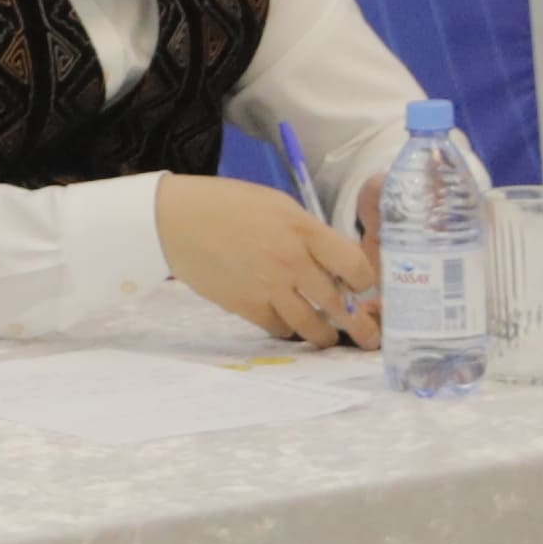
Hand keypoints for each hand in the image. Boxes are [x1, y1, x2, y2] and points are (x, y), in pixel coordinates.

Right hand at [161, 175, 378, 348]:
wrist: (175, 220)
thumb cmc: (226, 204)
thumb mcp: (277, 205)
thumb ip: (307, 233)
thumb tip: (330, 262)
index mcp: (304, 230)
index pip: (354, 266)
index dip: (365, 282)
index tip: (362, 287)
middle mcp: (292, 262)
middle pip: (337, 303)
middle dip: (357, 325)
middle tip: (367, 336)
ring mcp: (269, 287)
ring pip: (310, 325)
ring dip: (324, 335)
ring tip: (328, 339)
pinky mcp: (246, 305)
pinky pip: (278, 328)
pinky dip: (287, 329)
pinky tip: (287, 325)